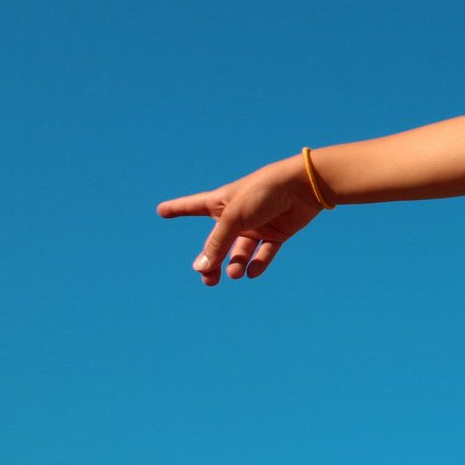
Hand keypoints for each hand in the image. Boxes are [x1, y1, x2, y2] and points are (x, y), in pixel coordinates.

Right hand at [157, 156, 322, 285]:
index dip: (177, 208)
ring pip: (240, 252)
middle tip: (207, 278)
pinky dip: (258, 263)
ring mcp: (258, 225)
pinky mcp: (278, 232)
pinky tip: (252, 272)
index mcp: (222, 202)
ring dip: (235, 265)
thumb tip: (201, 268)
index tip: (161, 210)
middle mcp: (238, 215)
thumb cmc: (264, 192)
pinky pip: (264, 253)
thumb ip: (218, 243)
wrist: (303, 186)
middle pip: (217, 242)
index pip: (194, 206)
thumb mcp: (235, 217)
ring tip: (234, 273)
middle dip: (210, 261)